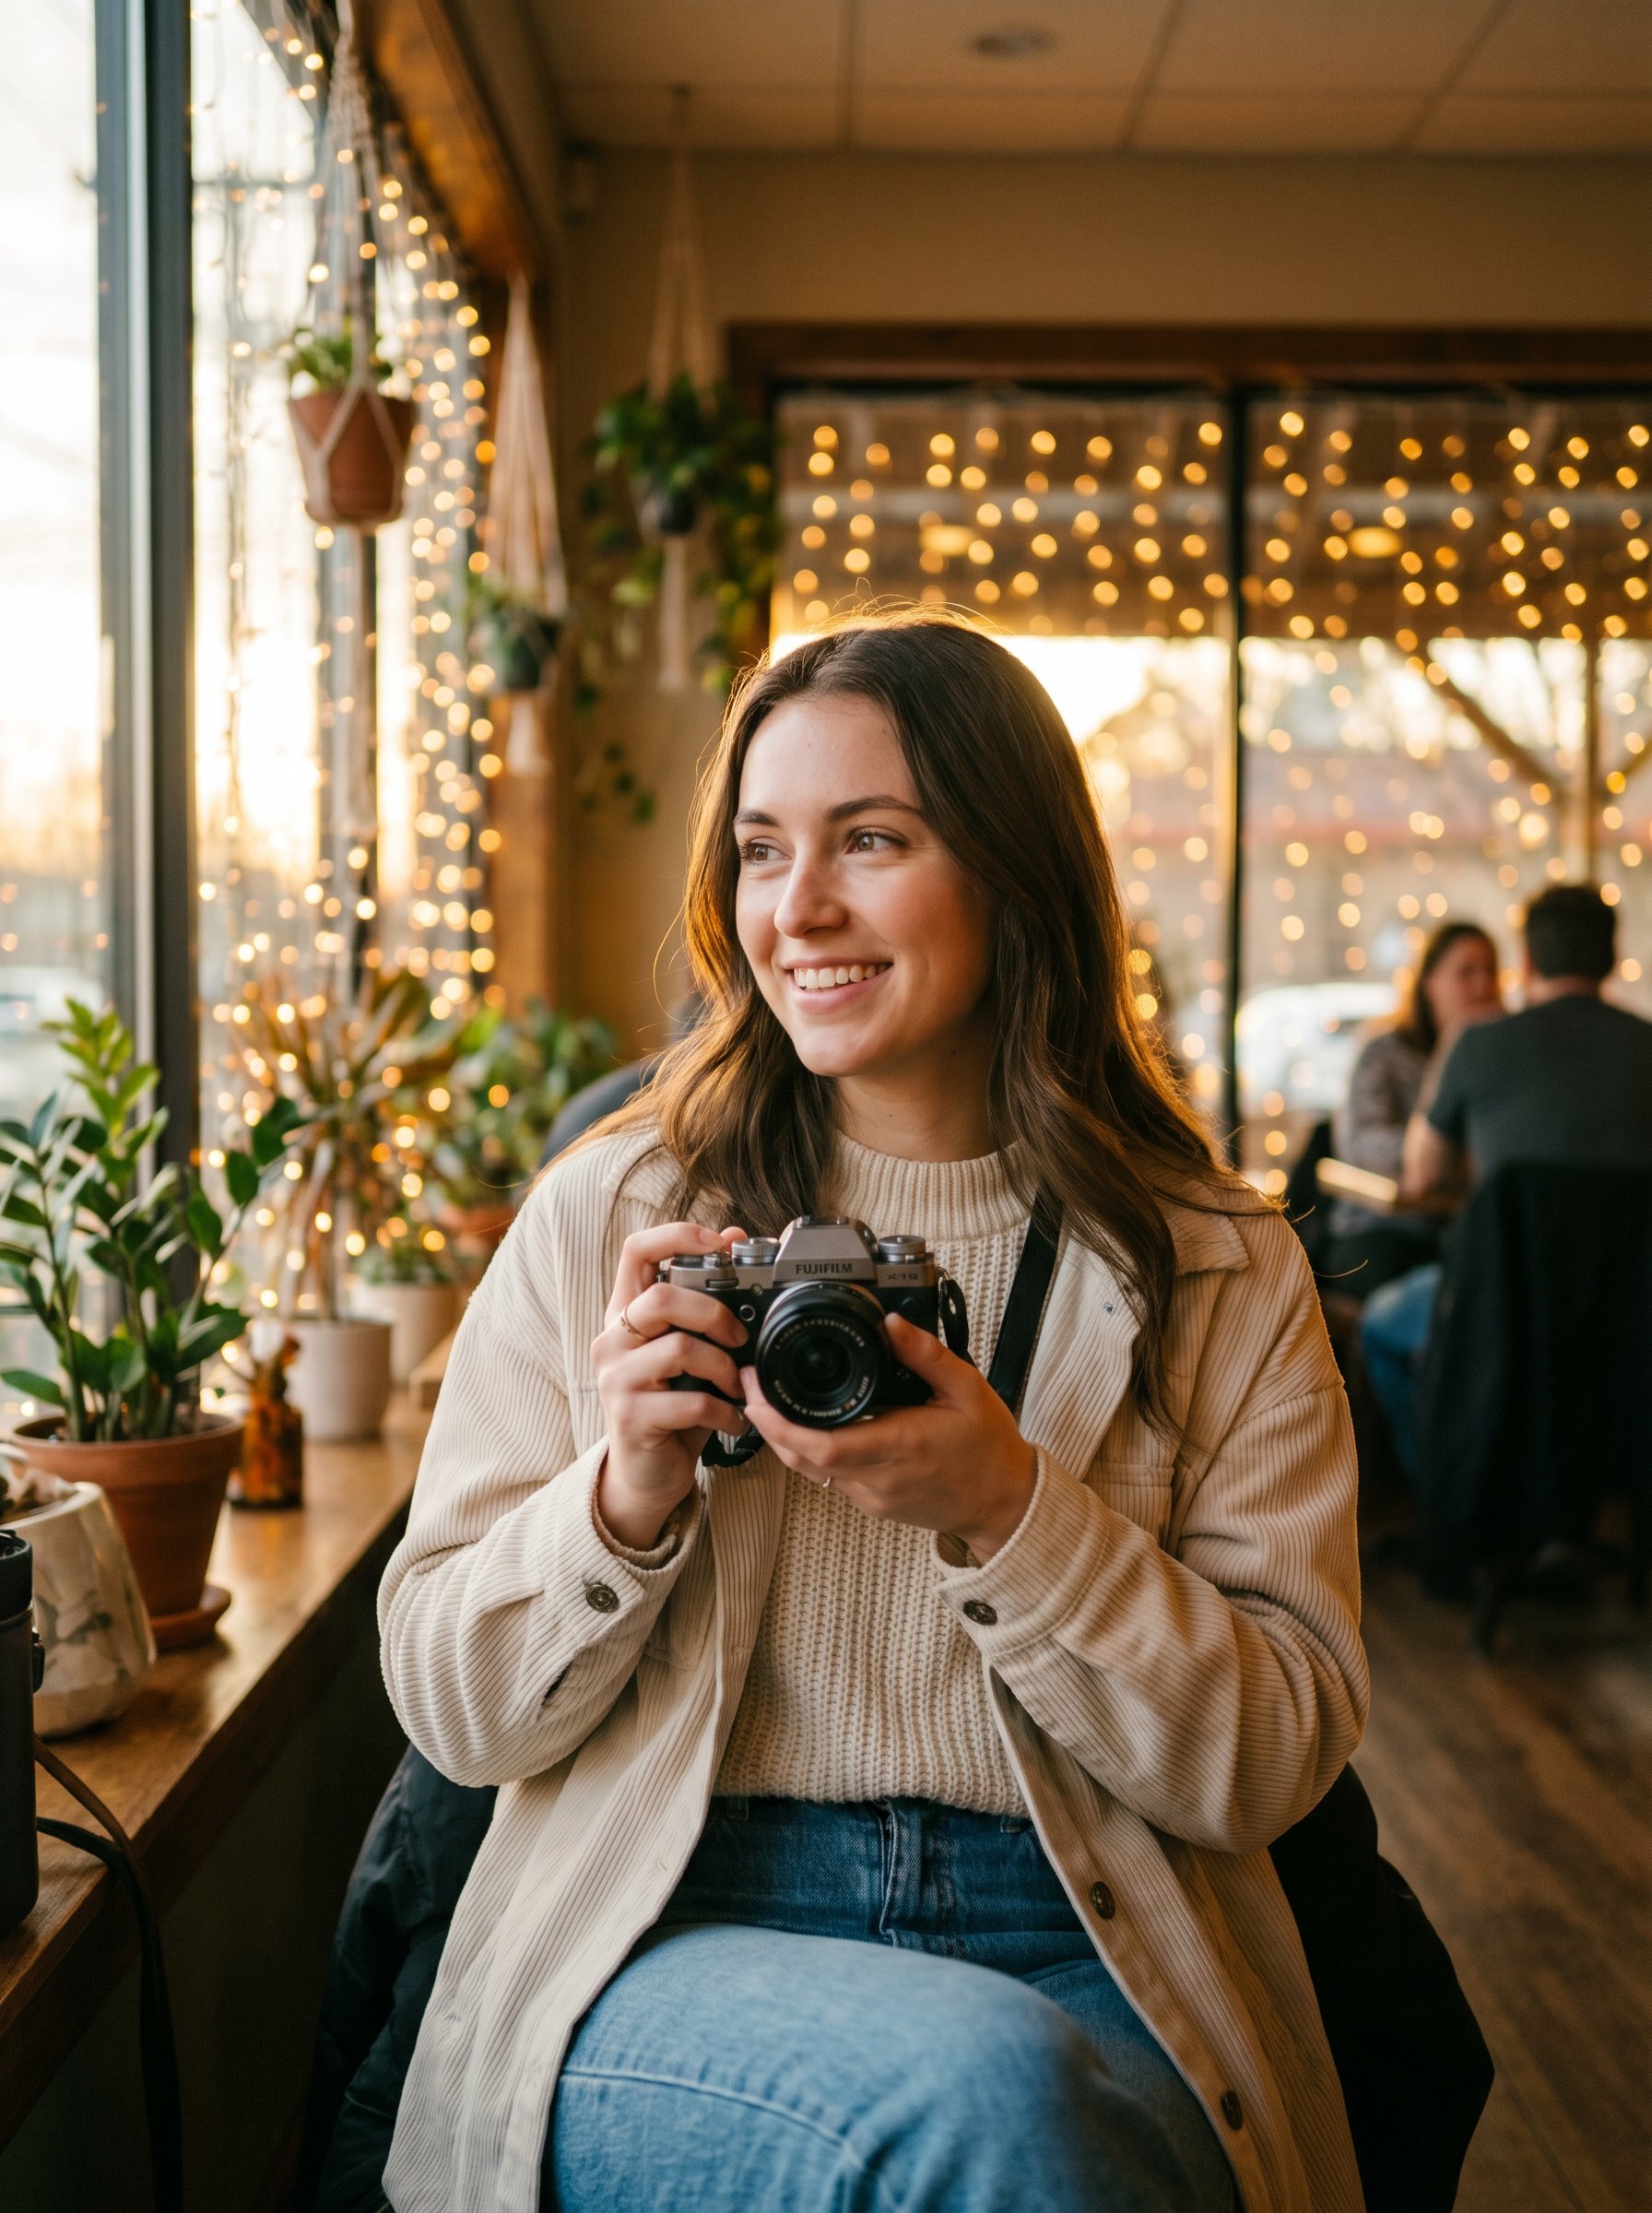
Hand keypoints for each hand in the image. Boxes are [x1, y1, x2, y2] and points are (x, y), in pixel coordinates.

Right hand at [592, 1220, 749, 1548]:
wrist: (646, 1472)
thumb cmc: (672, 1403)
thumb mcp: (686, 1348)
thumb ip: (703, 1300)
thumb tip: (734, 1238)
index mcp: (625, 1313)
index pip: (636, 1251)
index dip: (677, 1235)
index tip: (720, 1243)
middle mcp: (612, 1339)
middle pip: (663, 1297)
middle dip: (715, 1313)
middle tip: (741, 1339)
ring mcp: (616, 1379)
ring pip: (680, 1349)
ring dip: (725, 1368)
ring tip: (738, 1387)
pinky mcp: (630, 1417)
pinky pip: (691, 1402)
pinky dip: (725, 1412)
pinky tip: (734, 1422)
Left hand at [740, 1313, 1037, 1561]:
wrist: (1003, 1502)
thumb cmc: (988, 1447)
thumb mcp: (967, 1388)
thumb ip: (926, 1354)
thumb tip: (891, 1322)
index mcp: (900, 1446)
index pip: (822, 1445)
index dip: (779, 1422)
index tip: (757, 1391)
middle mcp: (879, 1478)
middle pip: (801, 1459)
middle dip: (767, 1424)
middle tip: (750, 1385)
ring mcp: (872, 1497)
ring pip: (809, 1471)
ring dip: (783, 1438)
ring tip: (768, 1400)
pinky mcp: (872, 1505)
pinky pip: (828, 1478)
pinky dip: (808, 1452)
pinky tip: (806, 1424)